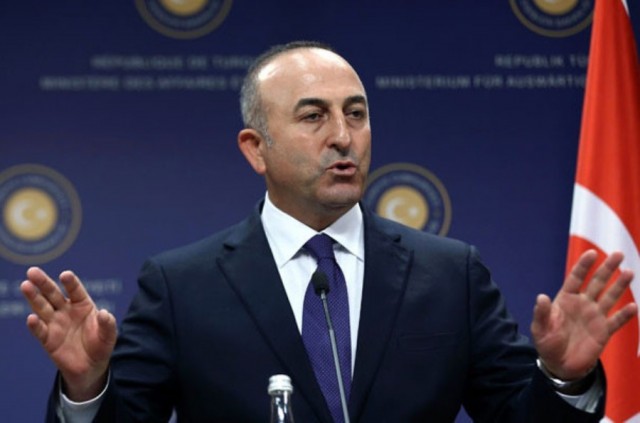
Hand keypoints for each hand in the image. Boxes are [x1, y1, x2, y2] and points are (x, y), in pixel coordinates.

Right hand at [20, 267, 116, 400]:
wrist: (91, 367)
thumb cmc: (101, 345)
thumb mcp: (109, 335)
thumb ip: (108, 324)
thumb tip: (104, 313)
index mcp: (83, 305)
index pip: (75, 290)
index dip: (70, 282)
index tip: (65, 275)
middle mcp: (66, 311)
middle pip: (53, 294)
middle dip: (43, 283)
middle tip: (32, 272)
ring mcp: (56, 324)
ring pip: (42, 307)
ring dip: (34, 297)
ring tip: (26, 285)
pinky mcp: (48, 339)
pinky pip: (40, 331)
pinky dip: (35, 325)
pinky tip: (31, 318)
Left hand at [530, 250, 636, 379]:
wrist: (559, 364)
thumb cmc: (547, 342)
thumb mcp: (540, 328)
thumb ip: (542, 313)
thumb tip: (541, 297)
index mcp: (566, 299)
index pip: (576, 278)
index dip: (583, 266)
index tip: (592, 253)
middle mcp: (582, 304)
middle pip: (596, 283)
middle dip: (607, 269)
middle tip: (618, 254)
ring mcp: (594, 316)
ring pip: (610, 297)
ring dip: (620, 285)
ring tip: (629, 272)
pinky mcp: (604, 331)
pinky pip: (616, 321)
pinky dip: (625, 314)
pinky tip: (633, 306)